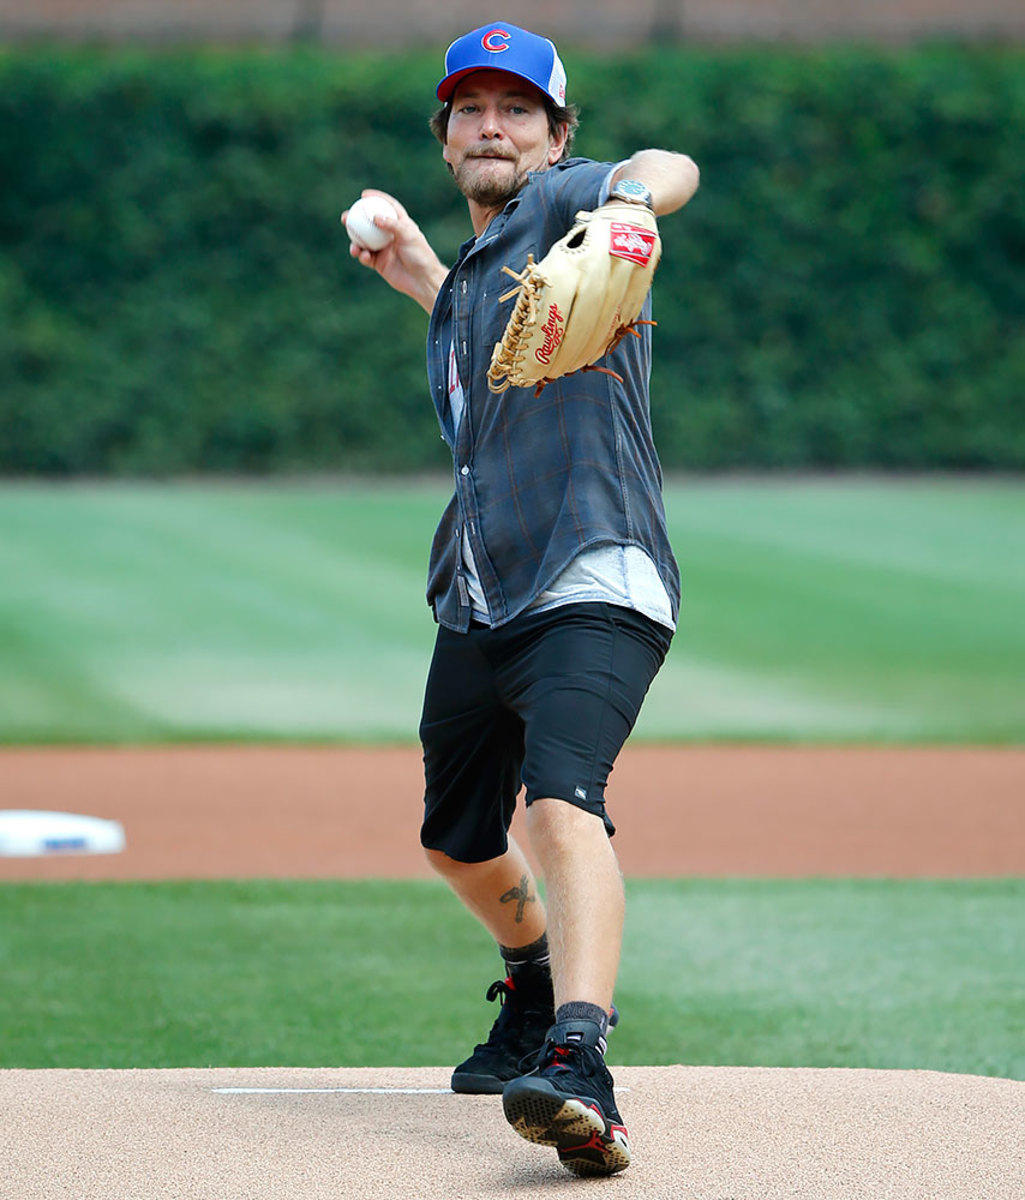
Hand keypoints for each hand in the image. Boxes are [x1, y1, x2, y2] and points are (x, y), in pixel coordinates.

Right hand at [343, 189, 448, 314]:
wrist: (422, 280)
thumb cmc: (420, 255)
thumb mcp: (408, 236)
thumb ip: (392, 225)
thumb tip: (374, 217)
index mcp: (401, 225)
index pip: (388, 207)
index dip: (376, 198)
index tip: (364, 195)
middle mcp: (390, 236)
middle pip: (370, 224)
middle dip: (356, 219)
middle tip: (346, 217)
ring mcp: (384, 249)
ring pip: (364, 241)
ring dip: (355, 240)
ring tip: (352, 242)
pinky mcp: (380, 263)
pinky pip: (366, 257)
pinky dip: (362, 256)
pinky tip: (363, 255)